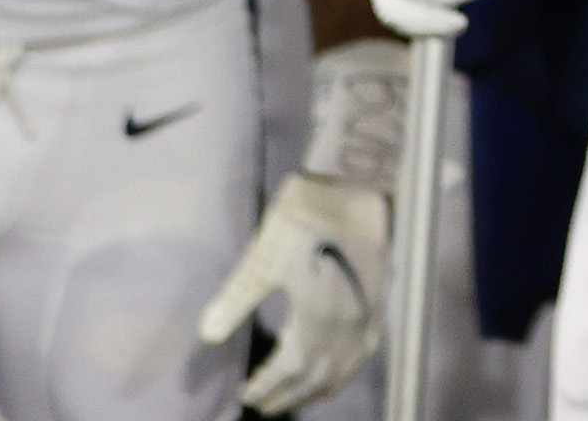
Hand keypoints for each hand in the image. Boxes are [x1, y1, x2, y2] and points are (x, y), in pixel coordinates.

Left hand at [199, 172, 386, 410]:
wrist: (351, 187)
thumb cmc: (301, 222)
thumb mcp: (261, 261)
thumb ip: (235, 301)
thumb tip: (208, 334)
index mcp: (315, 319)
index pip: (289, 370)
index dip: (265, 387)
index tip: (245, 395)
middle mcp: (346, 325)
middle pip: (317, 377)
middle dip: (289, 396)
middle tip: (266, 405)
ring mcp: (367, 313)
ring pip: (345, 367)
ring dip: (319, 387)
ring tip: (300, 396)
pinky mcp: (378, 299)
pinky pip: (366, 349)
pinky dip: (349, 368)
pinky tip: (340, 370)